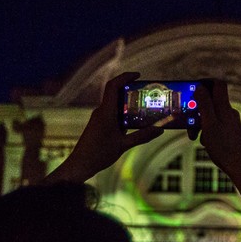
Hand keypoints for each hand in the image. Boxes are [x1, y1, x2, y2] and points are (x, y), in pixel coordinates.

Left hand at [45, 72, 162, 183]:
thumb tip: (160, 129)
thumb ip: (142, 136)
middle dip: (131, 91)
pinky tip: (134, 122)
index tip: (138, 76)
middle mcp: (101, 111)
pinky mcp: (99, 125)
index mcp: (106, 112)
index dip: (125, 77)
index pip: (113, 86)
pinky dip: (123, 114)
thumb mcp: (124, 145)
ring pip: (115, 105)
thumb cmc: (99, 154)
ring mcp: (99, 118)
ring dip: (128, 104)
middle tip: (147, 93)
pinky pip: (112, 114)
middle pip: (116, 94)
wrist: (80, 165)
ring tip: (144, 107)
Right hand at [193, 81, 240, 175]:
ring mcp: (230, 122)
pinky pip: (215, 125)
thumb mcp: (209, 124)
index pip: (218, 84)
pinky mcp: (230, 132)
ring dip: (200, 123)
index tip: (193, 89)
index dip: (205, 83)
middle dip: (197, 109)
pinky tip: (205, 142)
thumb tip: (199, 87)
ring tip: (195, 136)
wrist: (239, 166)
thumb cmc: (223, 147)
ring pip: (211, 115)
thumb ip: (204, 105)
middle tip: (189, 121)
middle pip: (211, 102)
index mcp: (224, 107)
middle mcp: (229, 112)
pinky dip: (207, 131)